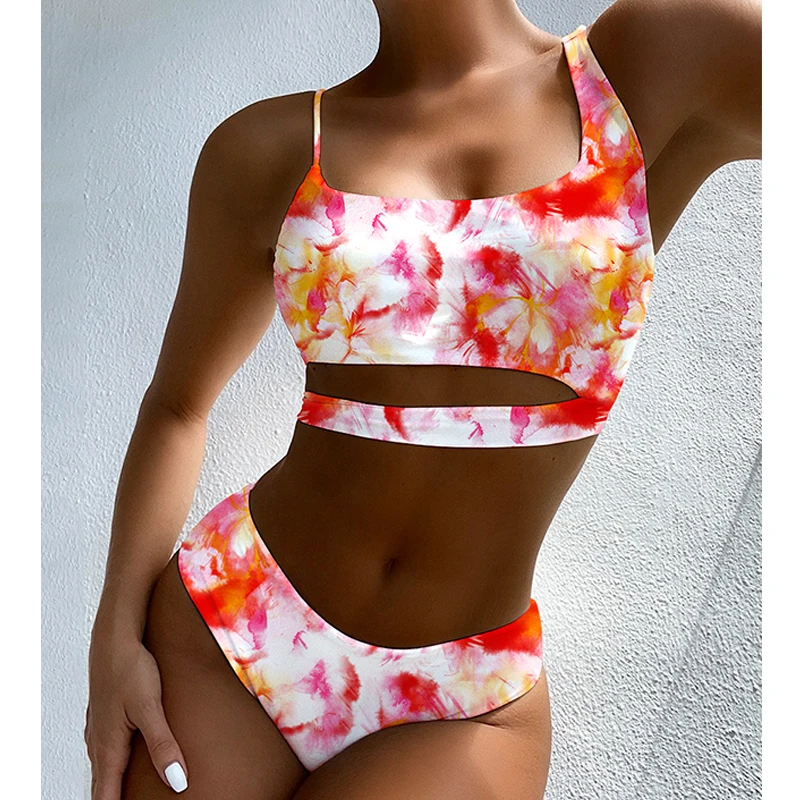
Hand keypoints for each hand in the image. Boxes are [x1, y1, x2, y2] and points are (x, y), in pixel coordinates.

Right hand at [85, 631, 188, 796]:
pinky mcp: (103, 718)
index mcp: (108, 749)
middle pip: (102, 788)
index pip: (106, 798)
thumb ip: (163, 745)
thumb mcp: (150, 708)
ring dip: (112, 786)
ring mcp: (98, 730)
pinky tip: (126, 760)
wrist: (114, 638)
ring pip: (103, 770)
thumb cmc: (130, 668)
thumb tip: (177, 782)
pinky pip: (105, 751)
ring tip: (128, 794)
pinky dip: (113, 765)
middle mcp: (98, 744)